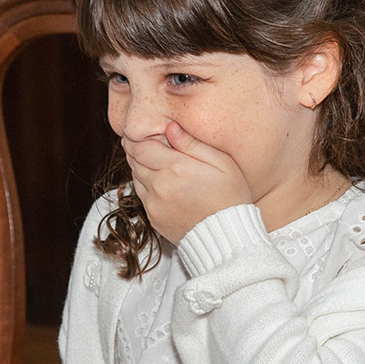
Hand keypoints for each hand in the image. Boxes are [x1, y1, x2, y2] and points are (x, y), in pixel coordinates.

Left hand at [122, 121, 252, 244]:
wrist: (227, 236)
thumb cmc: (230, 197)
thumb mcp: (221, 162)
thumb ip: (192, 143)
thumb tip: (170, 127)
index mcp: (175, 167)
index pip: (141, 146)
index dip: (138, 137)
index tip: (143, 134)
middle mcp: (159, 185)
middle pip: (134, 160)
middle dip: (137, 150)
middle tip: (146, 144)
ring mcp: (154, 203)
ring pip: (136, 177)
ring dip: (141, 167)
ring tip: (156, 162)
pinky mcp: (154, 217)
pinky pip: (142, 196)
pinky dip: (147, 186)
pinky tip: (162, 183)